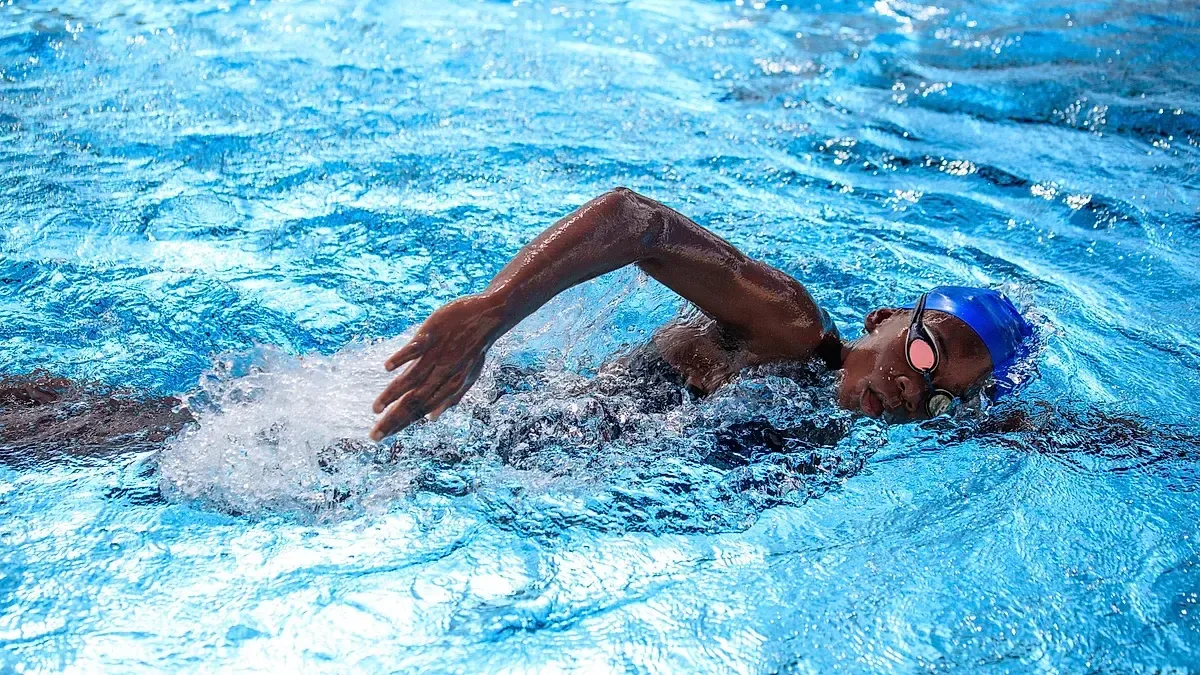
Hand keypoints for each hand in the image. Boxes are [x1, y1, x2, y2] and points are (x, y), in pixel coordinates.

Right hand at [370, 294, 504, 440]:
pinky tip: (387, 367)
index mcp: (448, 385)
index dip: (402, 424)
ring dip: (392, 394)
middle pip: (413, 401)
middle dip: (392, 420)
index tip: (382, 437)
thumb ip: (450, 399)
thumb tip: (431, 419)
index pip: (421, 410)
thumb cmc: (475, 349)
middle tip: (373, 436)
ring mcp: (437, 354)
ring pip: (412, 378)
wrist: (490, 318)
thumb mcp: (468, 377)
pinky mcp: (433, 334)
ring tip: (376, 409)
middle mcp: (441, 374)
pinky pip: (415, 347)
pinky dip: (402, 357)